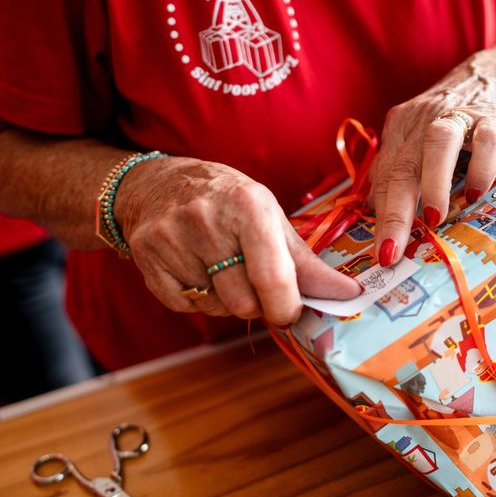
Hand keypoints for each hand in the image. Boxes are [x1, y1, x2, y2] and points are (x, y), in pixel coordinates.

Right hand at [115, 158, 361, 324]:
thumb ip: (306, 262)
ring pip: (217, 308)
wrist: (157, 183)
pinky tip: (199, 271)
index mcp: (247, 206)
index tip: (293, 313)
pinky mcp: (146, 258)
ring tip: (227, 271)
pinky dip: (200, 300)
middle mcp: (206, 220)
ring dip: (231, 302)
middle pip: (244, 302)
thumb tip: (347, 295)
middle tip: (259, 286)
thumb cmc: (228, 201)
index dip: (287, 306)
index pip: (272, 277)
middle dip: (260, 306)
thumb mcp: (270, 217)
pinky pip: (186, 306)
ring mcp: (171, 240)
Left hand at [369, 41, 495, 265]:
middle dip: (393, 214)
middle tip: (391, 253)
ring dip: (432, 184)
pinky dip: (480, 167)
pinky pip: (485, 141)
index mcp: (400, 127)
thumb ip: (403, 168)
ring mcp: (459, 114)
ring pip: (436, 145)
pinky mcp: (494, 115)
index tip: (378, 255)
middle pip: (402, 166)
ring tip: (433, 220)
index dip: (378, 217)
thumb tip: (376, 211)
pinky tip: (477, 193)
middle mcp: (422, 119)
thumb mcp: (424, 137)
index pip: (382, 176)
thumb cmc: (460, 116)